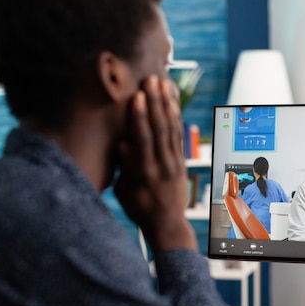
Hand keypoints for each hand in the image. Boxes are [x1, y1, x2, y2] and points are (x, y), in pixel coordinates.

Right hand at [114, 75, 196, 252]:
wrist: (167, 225)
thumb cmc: (139, 209)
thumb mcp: (125, 192)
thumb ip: (125, 168)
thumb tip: (123, 144)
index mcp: (145, 174)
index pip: (144, 140)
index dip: (140, 117)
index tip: (137, 97)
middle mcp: (163, 166)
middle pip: (160, 129)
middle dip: (155, 103)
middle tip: (151, 80)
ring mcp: (175, 163)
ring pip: (172, 129)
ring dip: (167, 104)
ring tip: (162, 84)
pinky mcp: (181, 161)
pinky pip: (179, 135)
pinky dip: (176, 117)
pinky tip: (172, 102)